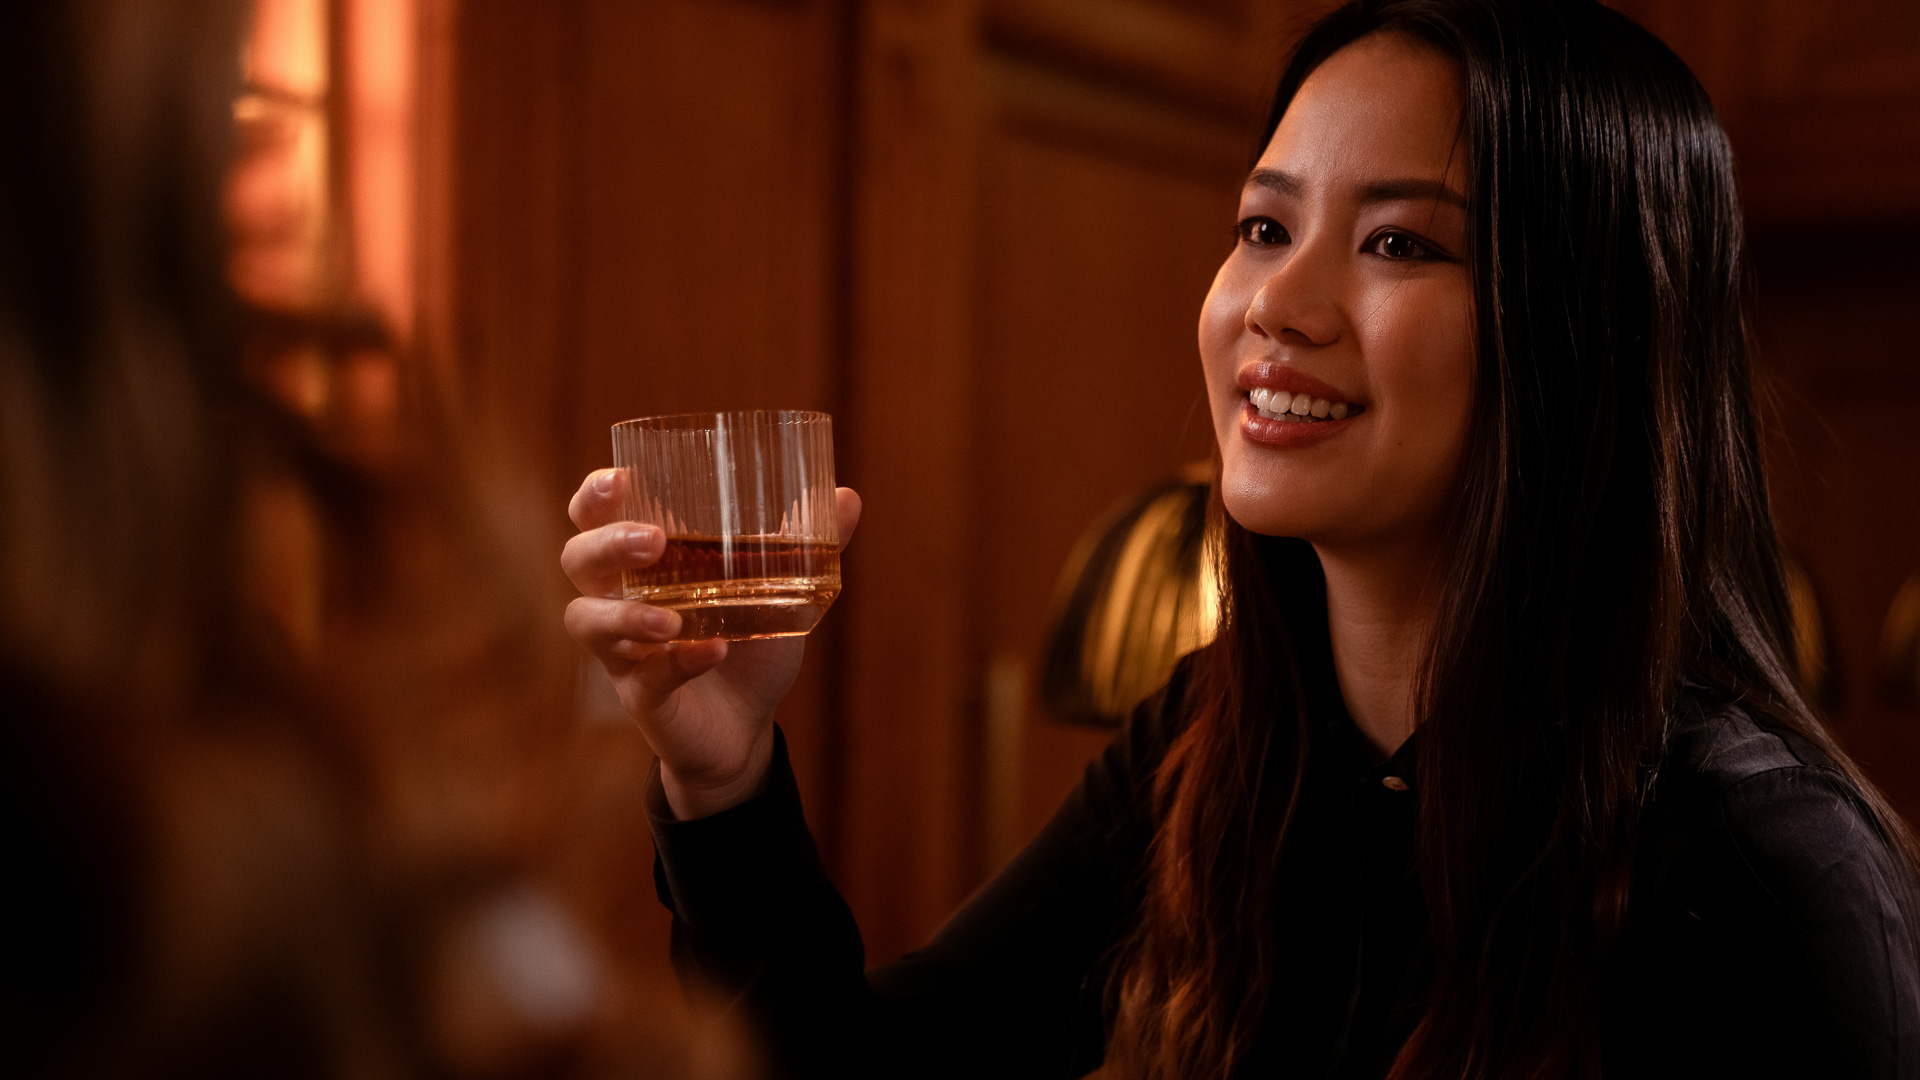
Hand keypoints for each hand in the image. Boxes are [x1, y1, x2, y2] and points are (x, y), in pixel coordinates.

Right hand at [562, 470, 862, 818]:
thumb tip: (848, 496)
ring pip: (589, 621)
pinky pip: (645, 679)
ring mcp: (624, 652)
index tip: (620, 478)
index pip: (593, 519)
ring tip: (673, 617)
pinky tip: (714, 652)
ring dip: (628, 614)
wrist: (745, 728)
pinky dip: (679, 663)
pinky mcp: (642, 697)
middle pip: (578, 559)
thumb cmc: (746, 642)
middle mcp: (619, 601)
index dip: (594, 497)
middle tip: (653, 541)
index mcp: (642, 564)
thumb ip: (806, 545)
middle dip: (607, 544)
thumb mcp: (779, 590)